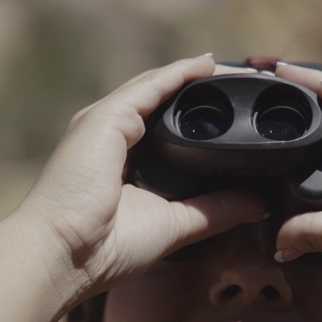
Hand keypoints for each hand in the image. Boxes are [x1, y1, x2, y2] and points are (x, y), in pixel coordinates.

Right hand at [16, 56, 265, 301]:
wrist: (64, 255)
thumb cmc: (106, 249)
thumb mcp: (175, 225)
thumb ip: (215, 211)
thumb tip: (257, 204)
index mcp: (122, 160)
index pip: (165, 126)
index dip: (199, 115)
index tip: (237, 111)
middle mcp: (111, 135)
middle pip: (163, 101)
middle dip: (203, 89)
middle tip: (246, 85)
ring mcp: (105, 123)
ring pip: (159, 87)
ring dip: (198, 76)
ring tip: (237, 71)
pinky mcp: (106, 118)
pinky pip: (150, 86)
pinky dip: (180, 74)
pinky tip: (208, 66)